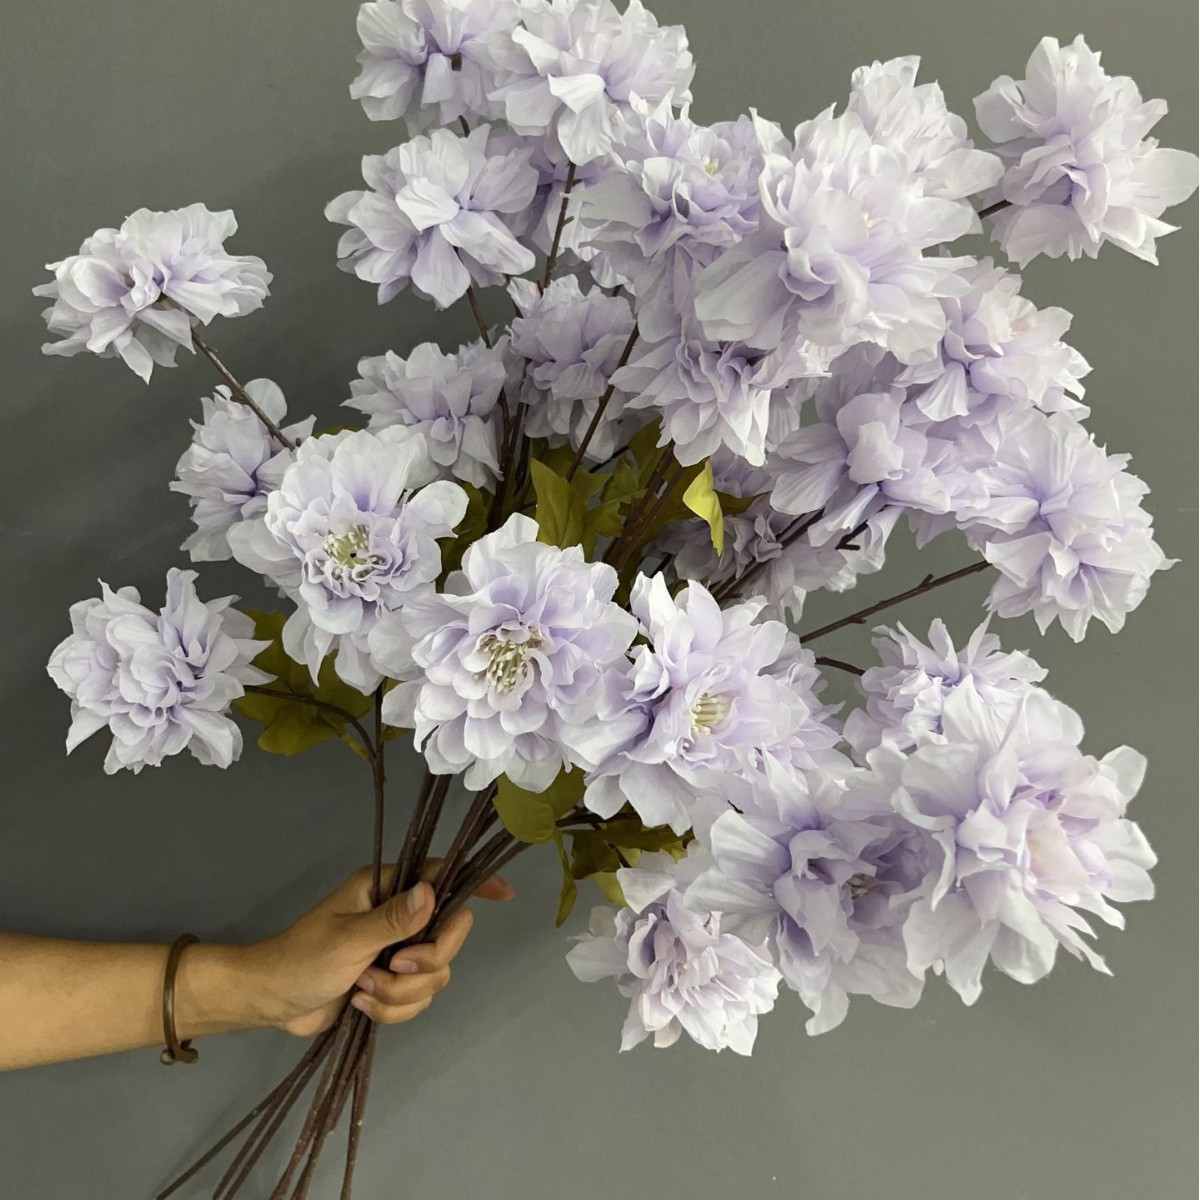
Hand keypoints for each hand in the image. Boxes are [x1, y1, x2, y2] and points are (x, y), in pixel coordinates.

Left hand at [242, 862, 513, 1037]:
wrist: (271, 1002)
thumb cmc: (301, 959)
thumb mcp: (348, 938)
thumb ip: (394, 919)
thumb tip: (433, 892)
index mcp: (386, 888)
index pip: (441, 876)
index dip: (475, 885)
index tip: (505, 896)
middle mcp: (398, 915)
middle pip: (448, 935)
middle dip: (424, 962)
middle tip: (392, 968)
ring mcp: (396, 950)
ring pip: (434, 974)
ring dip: (400, 993)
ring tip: (363, 990)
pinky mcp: (391, 983)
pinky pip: (418, 999)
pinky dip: (392, 1010)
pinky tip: (361, 1005)